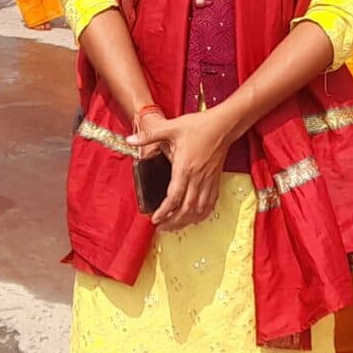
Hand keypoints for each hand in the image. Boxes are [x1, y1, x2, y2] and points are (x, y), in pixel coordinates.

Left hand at [129, 105, 239, 231]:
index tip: (154, 219)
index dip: (164, 211)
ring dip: (186, 221)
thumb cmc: (198, 126)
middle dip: (173, 222)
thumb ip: (149, 135)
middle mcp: (197, 178)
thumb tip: (129, 140)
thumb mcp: (171, 128)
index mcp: (184, 167)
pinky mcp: (215, 180)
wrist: (223, 125)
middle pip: (186, 209)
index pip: (173, 197)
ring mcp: (208, 180)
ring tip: (174, 226)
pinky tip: (194, 218)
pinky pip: (210, 203)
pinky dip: (202, 214)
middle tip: (161, 228)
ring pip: (198, 209)